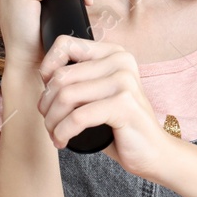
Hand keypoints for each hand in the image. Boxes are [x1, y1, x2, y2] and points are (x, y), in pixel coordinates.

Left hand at [37, 36, 177, 179]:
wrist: (153, 152)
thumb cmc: (120, 126)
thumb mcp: (98, 95)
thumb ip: (78, 80)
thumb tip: (44, 76)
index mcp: (113, 53)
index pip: (65, 44)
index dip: (46, 68)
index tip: (47, 93)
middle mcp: (120, 61)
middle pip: (61, 76)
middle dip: (46, 105)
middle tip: (50, 123)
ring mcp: (124, 81)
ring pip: (65, 96)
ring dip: (52, 121)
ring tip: (55, 134)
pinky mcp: (124, 104)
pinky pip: (78, 117)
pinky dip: (63, 132)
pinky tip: (63, 141)